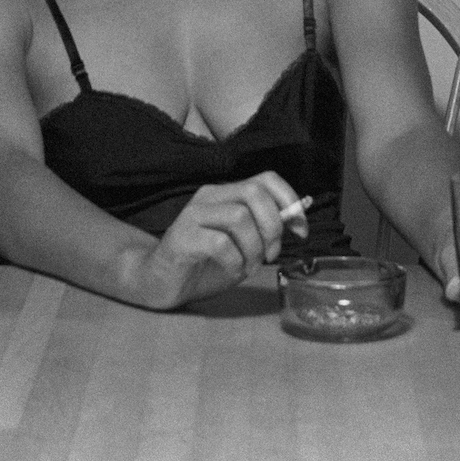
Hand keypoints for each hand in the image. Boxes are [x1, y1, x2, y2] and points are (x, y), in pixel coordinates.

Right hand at [128, 170, 306, 309]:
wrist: (159, 281)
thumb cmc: (204, 263)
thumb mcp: (242, 245)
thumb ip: (263, 230)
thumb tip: (296, 222)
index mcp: (226, 193)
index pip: (266, 179)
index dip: (289, 200)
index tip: (300, 230)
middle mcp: (209, 196)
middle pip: (254, 192)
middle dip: (272, 226)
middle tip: (270, 254)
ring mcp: (193, 214)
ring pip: (239, 217)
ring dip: (254, 248)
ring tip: (249, 267)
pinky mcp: (182, 237)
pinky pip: (220, 243)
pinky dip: (235, 261)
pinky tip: (232, 271)